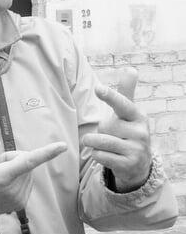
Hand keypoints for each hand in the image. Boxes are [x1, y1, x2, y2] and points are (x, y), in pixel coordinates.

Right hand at [0, 117, 66, 223]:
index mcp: (0, 177)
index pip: (28, 161)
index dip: (47, 152)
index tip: (62, 146)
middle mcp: (12, 190)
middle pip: (25, 162)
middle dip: (12, 159)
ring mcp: (17, 200)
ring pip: (27, 173)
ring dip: (14, 170)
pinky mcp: (19, 205)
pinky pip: (26, 183)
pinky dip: (17, 180)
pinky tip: (0, 186)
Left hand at [82, 68, 151, 191]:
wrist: (139, 164)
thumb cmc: (128, 133)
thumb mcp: (129, 114)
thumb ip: (126, 93)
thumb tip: (130, 69)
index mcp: (138, 116)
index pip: (123, 104)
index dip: (110, 96)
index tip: (98, 88)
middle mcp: (139, 132)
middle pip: (104, 126)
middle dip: (101, 131)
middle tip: (113, 136)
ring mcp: (135, 149)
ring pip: (99, 142)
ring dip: (94, 143)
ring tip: (102, 144)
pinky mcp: (127, 164)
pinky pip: (99, 156)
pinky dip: (97, 155)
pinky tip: (107, 156)